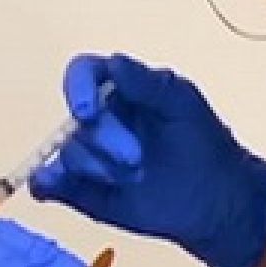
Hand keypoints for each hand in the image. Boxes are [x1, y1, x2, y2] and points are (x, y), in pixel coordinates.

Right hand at [34, 54, 265, 266]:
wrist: (217, 202)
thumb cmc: (203, 146)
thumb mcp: (182, 105)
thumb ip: (147, 83)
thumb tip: (112, 63)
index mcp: (120, 90)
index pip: (83, 74)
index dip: (77, 88)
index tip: (88, 112)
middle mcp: (98, 121)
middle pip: (76, 121)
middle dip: (106, 141)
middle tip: (138, 160)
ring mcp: (89, 157)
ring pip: (68, 155)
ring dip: (99, 169)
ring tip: (135, 178)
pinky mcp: (83, 191)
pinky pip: (52, 185)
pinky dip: (48, 185)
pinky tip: (49, 188)